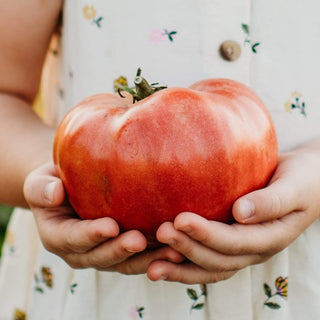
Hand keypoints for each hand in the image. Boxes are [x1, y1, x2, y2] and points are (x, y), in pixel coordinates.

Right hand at [24, 162, 183, 272]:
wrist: (71, 188)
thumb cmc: (56, 181)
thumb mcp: (40, 181)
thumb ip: (41, 188)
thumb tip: (55, 192)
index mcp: (58, 236)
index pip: (72, 239)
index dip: (90, 235)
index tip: (110, 226)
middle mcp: (80, 252)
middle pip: (101, 257)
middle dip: (120, 251)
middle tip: (140, 240)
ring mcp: (103, 253)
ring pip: (125, 263)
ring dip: (147, 260)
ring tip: (170, 252)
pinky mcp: (122, 249)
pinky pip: (140, 257)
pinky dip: (158, 255)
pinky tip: (177, 248)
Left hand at [147, 145, 319, 283]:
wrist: (303, 183)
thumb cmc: (301, 181)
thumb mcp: (293, 188)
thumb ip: (271, 201)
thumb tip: (241, 212)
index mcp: (270, 238)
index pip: (235, 242)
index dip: (207, 235)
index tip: (180, 220)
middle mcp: (253, 250)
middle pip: (217, 258)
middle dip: (187, 248)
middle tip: (160, 233)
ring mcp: (242, 250)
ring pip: (209, 267)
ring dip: (181, 268)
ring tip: (152, 267)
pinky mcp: (230, 241)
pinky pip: (206, 259)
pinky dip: (184, 263)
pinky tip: (161, 259)